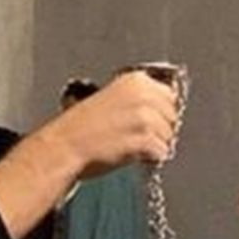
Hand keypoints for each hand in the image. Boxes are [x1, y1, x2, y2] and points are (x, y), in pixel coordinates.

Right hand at [50, 71, 177, 178]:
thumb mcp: (108, 96)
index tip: (146, 118)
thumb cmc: (80, 127)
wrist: (65, 146)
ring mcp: (145, 118)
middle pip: (172, 115)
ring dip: (154, 144)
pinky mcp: (145, 140)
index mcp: (134, 80)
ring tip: (128, 143)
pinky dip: (150, 158)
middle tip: (133, 133)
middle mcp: (143, 95)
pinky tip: (130, 153)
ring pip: (169, 136)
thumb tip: (160, 108)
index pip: (168, 94)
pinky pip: (162, 153)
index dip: (159, 109)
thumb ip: (136, 97)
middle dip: (160, 127)